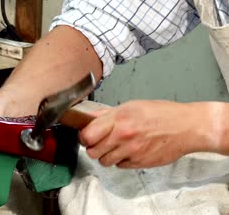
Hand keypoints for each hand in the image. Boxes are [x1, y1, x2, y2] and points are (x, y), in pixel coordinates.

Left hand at [77, 100, 216, 168]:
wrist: (187, 128)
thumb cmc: (163, 114)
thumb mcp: (132, 106)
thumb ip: (108, 114)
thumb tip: (90, 118)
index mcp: (119, 119)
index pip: (87, 135)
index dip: (84, 136)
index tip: (86, 135)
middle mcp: (123, 136)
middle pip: (92, 151)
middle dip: (93, 147)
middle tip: (99, 141)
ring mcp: (131, 152)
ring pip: (104, 161)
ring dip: (106, 155)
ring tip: (115, 146)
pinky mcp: (139, 163)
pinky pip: (119, 166)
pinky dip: (120, 160)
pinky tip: (128, 151)